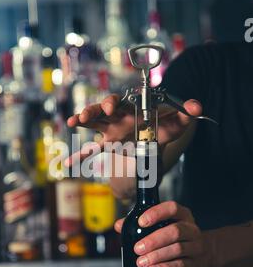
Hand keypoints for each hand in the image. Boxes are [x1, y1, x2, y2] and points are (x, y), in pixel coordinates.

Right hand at [66, 94, 201, 163]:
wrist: (156, 140)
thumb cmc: (163, 127)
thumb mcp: (174, 123)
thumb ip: (186, 114)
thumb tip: (198, 106)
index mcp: (133, 108)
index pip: (121, 102)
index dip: (114, 103)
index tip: (110, 107)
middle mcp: (119, 116)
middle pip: (103, 110)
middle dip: (94, 110)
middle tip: (86, 115)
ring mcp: (111, 130)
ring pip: (94, 123)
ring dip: (83, 121)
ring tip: (72, 122)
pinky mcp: (108, 144)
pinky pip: (92, 150)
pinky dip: (80, 157)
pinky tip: (68, 164)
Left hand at [115, 201, 211, 266]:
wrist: (205, 253)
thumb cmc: (179, 237)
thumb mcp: (165, 226)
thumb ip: (141, 224)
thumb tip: (119, 225)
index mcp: (183, 216)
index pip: (172, 208)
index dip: (156, 214)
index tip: (141, 221)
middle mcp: (191, 229)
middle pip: (175, 231)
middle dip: (154, 240)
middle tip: (137, 248)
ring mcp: (196, 247)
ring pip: (177, 249)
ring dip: (157, 256)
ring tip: (142, 262)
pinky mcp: (196, 264)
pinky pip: (181, 266)